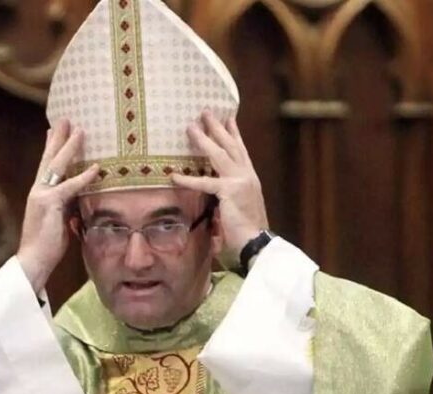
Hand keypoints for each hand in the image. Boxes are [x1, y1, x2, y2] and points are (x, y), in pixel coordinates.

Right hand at [17, 120, 99, 291]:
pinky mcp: (50, 205)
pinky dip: (84, 177)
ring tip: (80, 130)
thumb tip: (78, 204)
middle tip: (64, 119)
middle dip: (58, 138)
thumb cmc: (47, 246)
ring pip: (57, 166)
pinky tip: (96, 167)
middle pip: (49, 159)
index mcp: (39, 194)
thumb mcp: (59, 222)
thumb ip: (66, 209)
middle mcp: (38, 190)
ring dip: (70, 147)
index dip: (50, 147)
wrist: (33, 260)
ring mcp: (42, 196)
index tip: (53, 130)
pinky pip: (70, 187)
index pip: (46, 166)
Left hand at [172, 110, 268, 259]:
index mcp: (250, 179)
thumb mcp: (238, 208)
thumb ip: (227, 198)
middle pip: (231, 146)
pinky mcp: (230, 191)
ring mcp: (240, 181)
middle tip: (206, 112)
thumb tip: (213, 199)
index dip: (234, 134)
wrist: (258, 243)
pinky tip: (174, 176)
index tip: (229, 118)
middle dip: (218, 128)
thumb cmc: (248, 231)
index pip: (241, 151)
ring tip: (191, 127)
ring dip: (204, 139)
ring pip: (219, 154)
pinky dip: (188, 180)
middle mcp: (247, 175)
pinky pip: (205, 182)